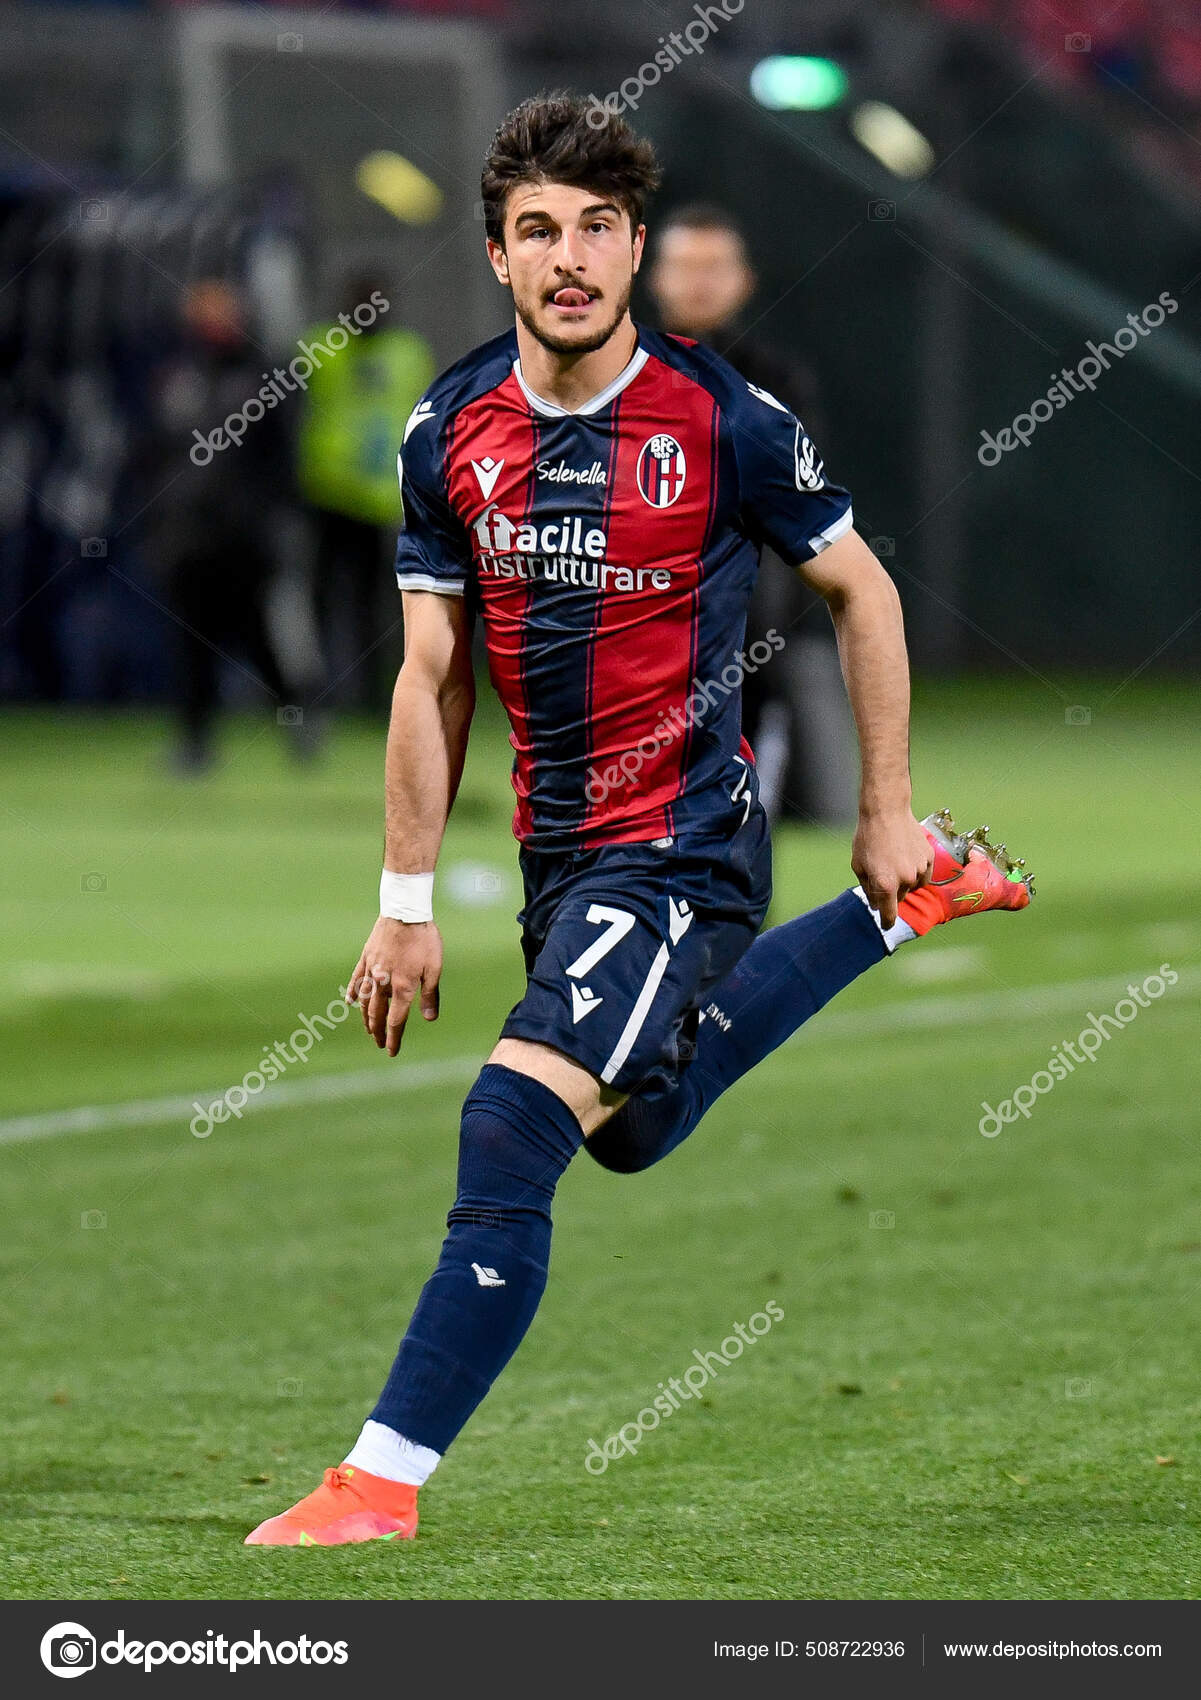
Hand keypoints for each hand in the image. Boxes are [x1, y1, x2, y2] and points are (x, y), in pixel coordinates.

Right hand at [347, 917, 442, 1056]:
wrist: (405, 912)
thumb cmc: (424, 939)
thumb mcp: (434, 968)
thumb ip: (429, 995)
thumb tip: (429, 1019)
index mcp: (403, 987)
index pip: (396, 1020)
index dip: (393, 1038)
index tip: (391, 1051)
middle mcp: (384, 983)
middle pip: (377, 1014)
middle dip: (378, 1032)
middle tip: (379, 1044)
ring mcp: (372, 970)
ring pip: (364, 1000)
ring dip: (365, 1018)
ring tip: (368, 1029)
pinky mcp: (366, 957)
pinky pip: (356, 979)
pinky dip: (352, 992)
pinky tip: (350, 1003)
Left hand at [851, 808, 933, 928]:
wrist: (887, 811)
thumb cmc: (868, 838)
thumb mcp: (858, 865)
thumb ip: (868, 888)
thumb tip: (876, 904)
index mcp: (885, 884)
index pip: (889, 914)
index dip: (886, 922)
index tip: (886, 926)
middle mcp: (905, 880)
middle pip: (900, 899)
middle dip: (891, 893)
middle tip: (883, 874)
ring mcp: (919, 869)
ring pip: (913, 887)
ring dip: (905, 881)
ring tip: (894, 862)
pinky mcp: (929, 858)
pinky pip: (924, 875)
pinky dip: (917, 872)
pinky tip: (907, 858)